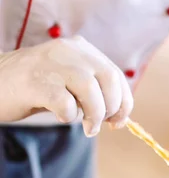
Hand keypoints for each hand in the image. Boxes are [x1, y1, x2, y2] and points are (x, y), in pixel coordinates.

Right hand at [0, 36, 132, 135]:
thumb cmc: (36, 88)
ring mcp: (51, 64)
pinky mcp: (35, 82)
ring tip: (87, 128)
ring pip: (91, 90)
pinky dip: (69, 116)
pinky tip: (60, 115)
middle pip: (109, 79)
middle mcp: (69, 51)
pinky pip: (66, 103)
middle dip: (112, 108)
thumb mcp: (69, 83)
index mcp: (81, 49)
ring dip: (95, 114)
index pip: (116, 74)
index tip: (119, 121)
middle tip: (100, 125)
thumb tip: (120, 118)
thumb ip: (94, 93)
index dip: (124, 101)